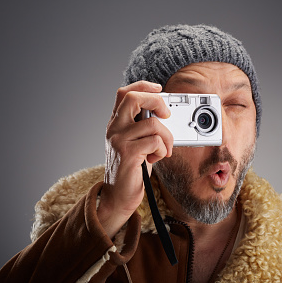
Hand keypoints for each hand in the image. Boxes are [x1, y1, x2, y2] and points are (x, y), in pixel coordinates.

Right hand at [98, 81, 173, 238]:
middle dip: (157, 101)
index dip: (143, 86)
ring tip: (163, 151)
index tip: (159, 89)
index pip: (124, 93)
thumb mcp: (136, 143)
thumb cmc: (132, 169)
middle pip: (134, 98)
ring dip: (166, 138)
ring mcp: (118, 140)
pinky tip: (155, 159)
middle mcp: (114, 128)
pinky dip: (162, 150)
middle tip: (167, 115)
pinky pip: (155, 141)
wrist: (119, 196)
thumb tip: (165, 113)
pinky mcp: (127, 153)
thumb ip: (143, 127)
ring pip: (153, 124)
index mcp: (115, 123)